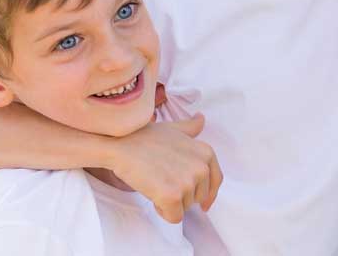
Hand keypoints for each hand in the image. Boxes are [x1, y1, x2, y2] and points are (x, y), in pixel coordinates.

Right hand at [106, 114, 221, 222]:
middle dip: (182, 195)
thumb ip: (191, 128)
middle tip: (163, 179)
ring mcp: (187, 182)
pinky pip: (174, 217)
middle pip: (198, 198)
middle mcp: (201, 168)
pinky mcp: (172, 196)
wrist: (122, 145)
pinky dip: (163, 211)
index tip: (203, 204)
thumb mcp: (173, 128)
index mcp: (206, 153)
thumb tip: (201, 119)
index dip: (207, 194)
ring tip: (155, 183)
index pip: (216, 182)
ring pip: (185, 208)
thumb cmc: (144, 138)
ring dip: (171, 202)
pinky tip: (152, 195)